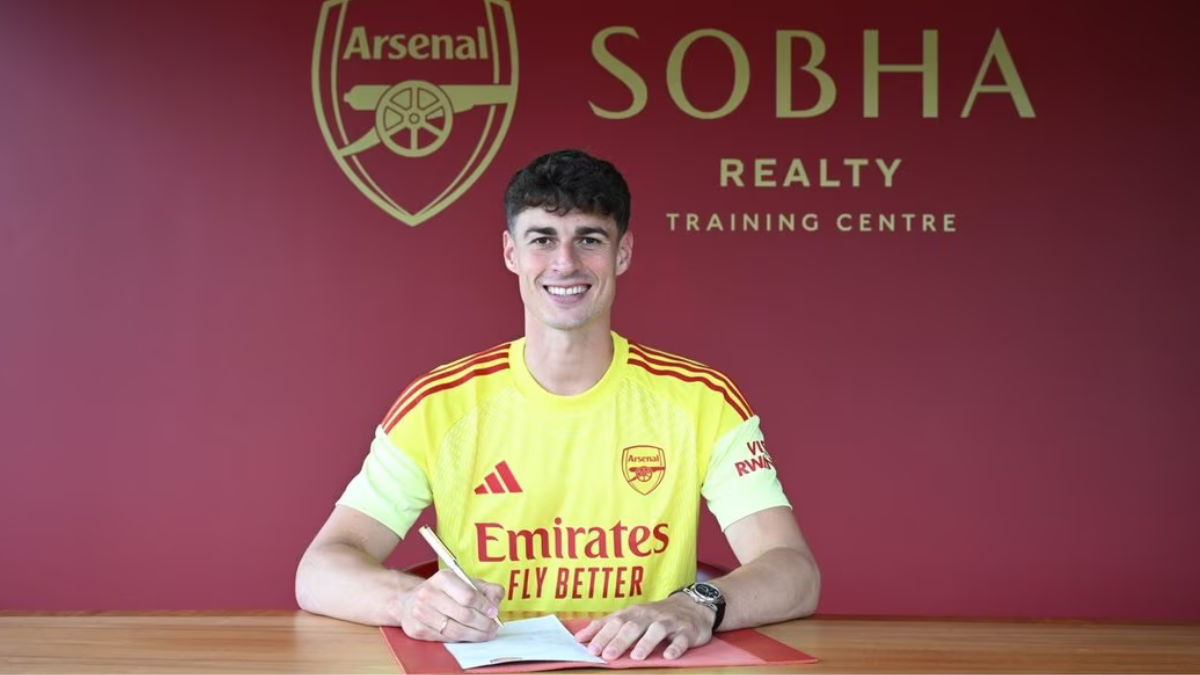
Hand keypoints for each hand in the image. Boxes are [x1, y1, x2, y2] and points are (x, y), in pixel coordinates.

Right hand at [395, 569, 503, 642]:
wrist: (409, 601)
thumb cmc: (443, 592)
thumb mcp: (465, 583)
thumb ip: (486, 589)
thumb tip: (496, 602)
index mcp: (443, 578)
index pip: (468, 596)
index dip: (485, 607)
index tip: (494, 612)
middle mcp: (429, 593)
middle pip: (464, 615)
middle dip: (483, 624)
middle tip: (493, 628)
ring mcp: (420, 613)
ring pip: (455, 630)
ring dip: (475, 635)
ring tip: (486, 634)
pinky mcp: (417, 630)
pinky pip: (445, 639)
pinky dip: (461, 640)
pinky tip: (470, 636)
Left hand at [573, 593, 714, 660]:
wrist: (693, 606)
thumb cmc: (655, 615)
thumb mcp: (632, 616)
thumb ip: (607, 626)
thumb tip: (580, 638)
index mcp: (634, 613)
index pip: (615, 622)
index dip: (601, 634)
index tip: (589, 648)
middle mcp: (650, 615)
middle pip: (632, 626)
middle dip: (618, 641)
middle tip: (607, 655)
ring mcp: (669, 622)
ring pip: (656, 631)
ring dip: (645, 643)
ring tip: (636, 657)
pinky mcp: (686, 631)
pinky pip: (681, 639)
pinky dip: (675, 647)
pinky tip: (668, 656)